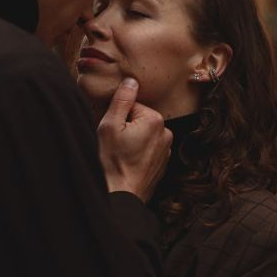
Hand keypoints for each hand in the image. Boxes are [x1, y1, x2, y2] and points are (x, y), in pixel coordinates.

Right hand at [97, 79, 171, 202]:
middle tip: (115, 144)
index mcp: (155, 120)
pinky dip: (137, 153)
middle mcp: (166, 133)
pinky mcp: (162, 163)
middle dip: (125, 128)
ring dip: (131, 141)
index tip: (112, 131)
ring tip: (121, 155)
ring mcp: (166, 150)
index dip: (118, 116)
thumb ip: (122, 100)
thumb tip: (131, 81)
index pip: (132, 105)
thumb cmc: (112, 162)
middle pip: (139, 119)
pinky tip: (128, 163)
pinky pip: (147, 149)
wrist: (121, 196)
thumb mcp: (110, 126)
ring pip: (142, 135)